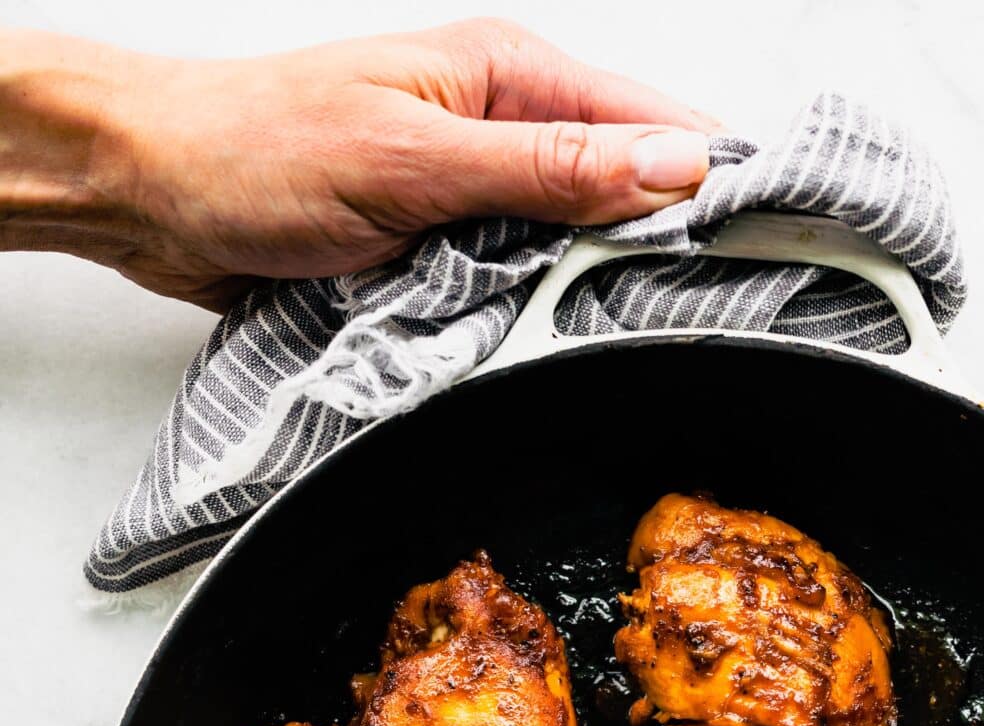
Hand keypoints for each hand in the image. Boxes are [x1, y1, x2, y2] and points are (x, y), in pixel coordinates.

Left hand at [0, 21, 716, 308]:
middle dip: (661, 247)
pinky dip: (534, 313)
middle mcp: (498, 119)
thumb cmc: (254, 152)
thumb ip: (546, 171)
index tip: (773, 243)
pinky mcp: (442, 238)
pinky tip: (552, 339)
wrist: (153, 192)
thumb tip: (664, 167)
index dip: (714, 181)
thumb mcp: (416, 165)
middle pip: (625, 187)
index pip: (651, 122)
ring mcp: (473, 183)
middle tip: (704, 312)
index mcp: (505, 70)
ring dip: (591, 291)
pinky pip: (517, 280)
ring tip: (633, 334)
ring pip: (575, 243)